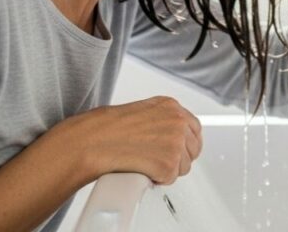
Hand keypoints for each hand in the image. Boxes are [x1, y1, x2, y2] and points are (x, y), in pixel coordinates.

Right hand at [56, 96, 202, 184]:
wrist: (92, 141)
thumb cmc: (107, 128)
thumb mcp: (142, 113)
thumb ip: (161, 122)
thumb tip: (168, 136)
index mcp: (171, 107)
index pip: (194, 128)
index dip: (185, 143)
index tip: (178, 149)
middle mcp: (177, 122)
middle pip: (193, 149)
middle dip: (178, 157)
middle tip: (157, 160)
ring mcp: (175, 143)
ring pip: (184, 166)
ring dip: (167, 170)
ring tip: (144, 163)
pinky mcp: (168, 164)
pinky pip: (170, 179)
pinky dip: (156, 180)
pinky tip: (141, 170)